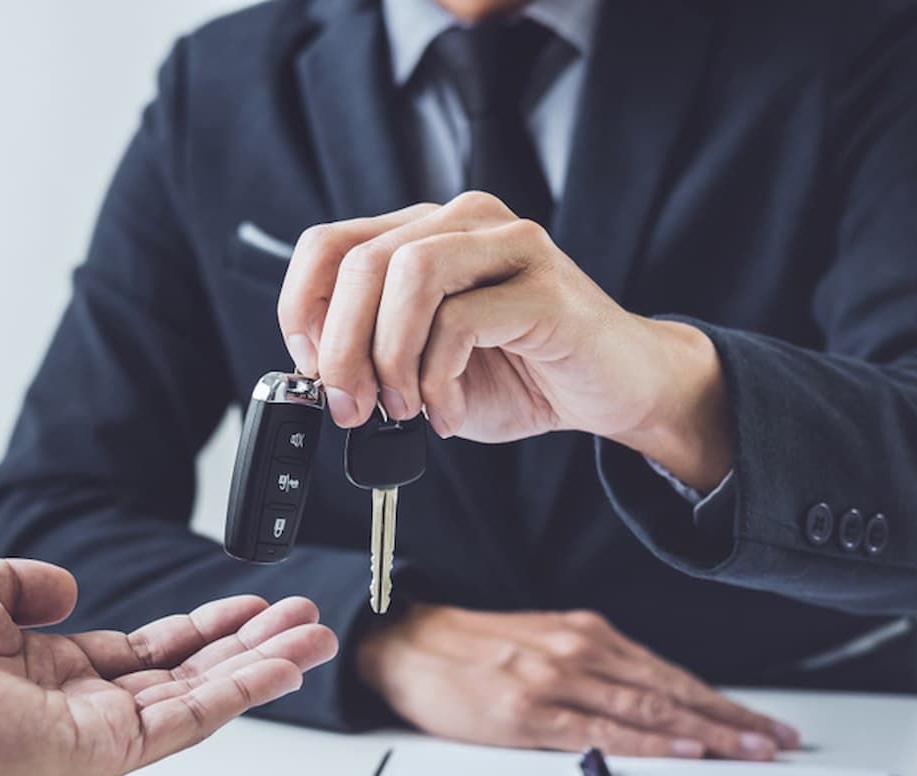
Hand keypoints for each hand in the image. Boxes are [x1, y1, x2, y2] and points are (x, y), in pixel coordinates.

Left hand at [0, 542, 337, 775]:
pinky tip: (280, 666)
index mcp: (47, 668)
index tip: (251, 603)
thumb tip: (62, 587)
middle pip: (187, 679)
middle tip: (308, 623)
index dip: (203, 628)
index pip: (148, 654)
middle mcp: (74, 705)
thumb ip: (25, 584)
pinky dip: (238, 693)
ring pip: (198, 702)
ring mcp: (87, 733)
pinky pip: (183, 721)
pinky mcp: (93, 750)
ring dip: (261, 668)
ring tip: (315, 639)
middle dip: (252, 649)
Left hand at [278, 193, 732, 490]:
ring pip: (409, 275)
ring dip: (389, 357)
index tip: (311, 369)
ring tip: (404, 407)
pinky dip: (439, 380)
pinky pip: (461, 321)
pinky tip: (448, 411)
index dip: (303, 309)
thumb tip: (320, 375)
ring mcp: (509, 245)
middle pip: (362, 263)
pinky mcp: (544, 285)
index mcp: (423, 233)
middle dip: (341, 349)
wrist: (614, 389)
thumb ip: (371, 356)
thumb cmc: (521, 373)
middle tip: (352, 407)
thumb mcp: (423, 368)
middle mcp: (463, 223)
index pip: (329, 245)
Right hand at [355, 604, 799, 758]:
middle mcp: (579, 650)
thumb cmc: (468, 651)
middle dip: (730, 719)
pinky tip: (682, 750)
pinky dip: (649, 741)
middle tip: (776, 741)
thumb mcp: (538, 644)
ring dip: (707, 732)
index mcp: (585, 634)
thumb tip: (645, 704)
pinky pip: (601, 731)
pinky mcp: (529, 712)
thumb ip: (589, 668)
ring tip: (750, 751)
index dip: (720, 701)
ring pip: (648, 708)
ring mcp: (556, 679)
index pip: (669, 673)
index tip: (760, 723)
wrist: (405, 644)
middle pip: (671, 690)